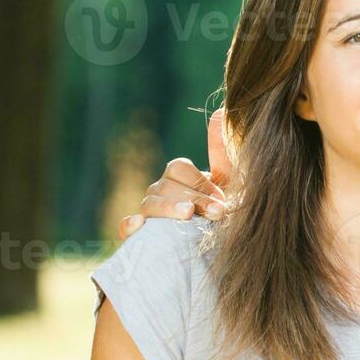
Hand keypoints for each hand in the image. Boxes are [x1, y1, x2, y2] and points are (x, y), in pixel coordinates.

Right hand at [119, 109, 231, 239]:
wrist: (229, 248)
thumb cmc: (230, 212)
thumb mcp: (232, 183)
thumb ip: (223, 151)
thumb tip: (220, 111)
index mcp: (182, 178)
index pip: (178, 168)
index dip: (199, 182)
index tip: (221, 198)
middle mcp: (163, 193)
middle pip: (164, 185)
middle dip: (193, 198)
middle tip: (217, 213)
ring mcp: (151, 215)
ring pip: (149, 203)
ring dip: (169, 209)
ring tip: (188, 216)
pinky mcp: (143, 238)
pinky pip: (126, 227)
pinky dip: (130, 225)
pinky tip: (140, 225)